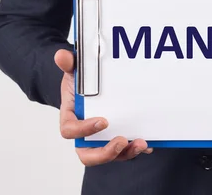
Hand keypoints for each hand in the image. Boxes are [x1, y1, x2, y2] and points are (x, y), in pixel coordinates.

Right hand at [54, 49, 151, 165]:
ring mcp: (101, 139)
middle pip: (88, 154)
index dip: (84, 129)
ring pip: (110, 155)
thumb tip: (62, 56)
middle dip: (105, 153)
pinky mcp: (116, 138)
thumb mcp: (74, 70)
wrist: (88, 86)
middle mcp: (85, 134)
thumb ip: (68, 63)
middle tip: (121, 141)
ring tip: (142, 144)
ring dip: (126, 153)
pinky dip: (136, 150)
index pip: (70, 130)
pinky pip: (125, 151)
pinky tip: (149, 144)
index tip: (103, 121)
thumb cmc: (80, 82)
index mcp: (71, 118)